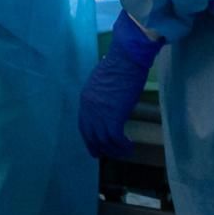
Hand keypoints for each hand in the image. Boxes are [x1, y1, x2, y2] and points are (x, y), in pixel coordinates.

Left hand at [78, 16, 162, 160]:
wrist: (126, 59)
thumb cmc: (119, 65)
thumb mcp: (103, 82)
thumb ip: (102, 95)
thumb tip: (109, 103)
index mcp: (85, 99)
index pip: (83, 124)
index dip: (89, 137)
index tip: (95, 146)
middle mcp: (89, 108)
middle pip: (90, 135)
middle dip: (98, 147)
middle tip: (108, 155)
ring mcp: (100, 113)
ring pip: (103, 140)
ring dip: (114, 149)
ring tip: (124, 151)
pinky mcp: (113, 116)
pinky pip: (115, 139)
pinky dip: (122, 145)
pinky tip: (129, 146)